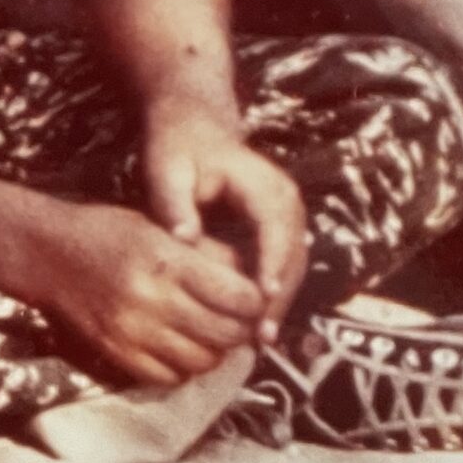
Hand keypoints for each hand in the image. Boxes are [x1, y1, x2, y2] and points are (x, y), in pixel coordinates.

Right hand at [7, 191, 265, 387]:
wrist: (51, 254)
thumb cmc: (112, 231)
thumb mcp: (164, 227)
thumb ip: (208, 253)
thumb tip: (251, 279)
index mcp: (169, 261)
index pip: (234, 295)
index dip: (256, 301)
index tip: (260, 297)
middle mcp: (152, 301)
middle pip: (223, 333)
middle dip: (242, 329)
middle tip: (245, 320)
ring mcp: (132, 333)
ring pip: (199, 361)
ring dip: (216, 351)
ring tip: (217, 333)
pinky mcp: (116, 354)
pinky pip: (167, 377)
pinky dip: (185, 367)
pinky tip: (186, 347)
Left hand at [144, 102, 307, 347]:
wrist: (194, 123)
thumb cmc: (178, 147)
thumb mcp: (167, 170)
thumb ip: (175, 205)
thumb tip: (185, 240)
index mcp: (258, 179)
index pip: (275, 223)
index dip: (272, 261)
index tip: (263, 298)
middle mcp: (282, 194)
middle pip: (294, 247)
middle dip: (281, 292)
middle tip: (261, 335)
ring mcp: (284, 210)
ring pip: (295, 258)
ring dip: (282, 298)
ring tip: (261, 338)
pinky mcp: (277, 224)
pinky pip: (285, 260)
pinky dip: (276, 290)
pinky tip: (257, 321)